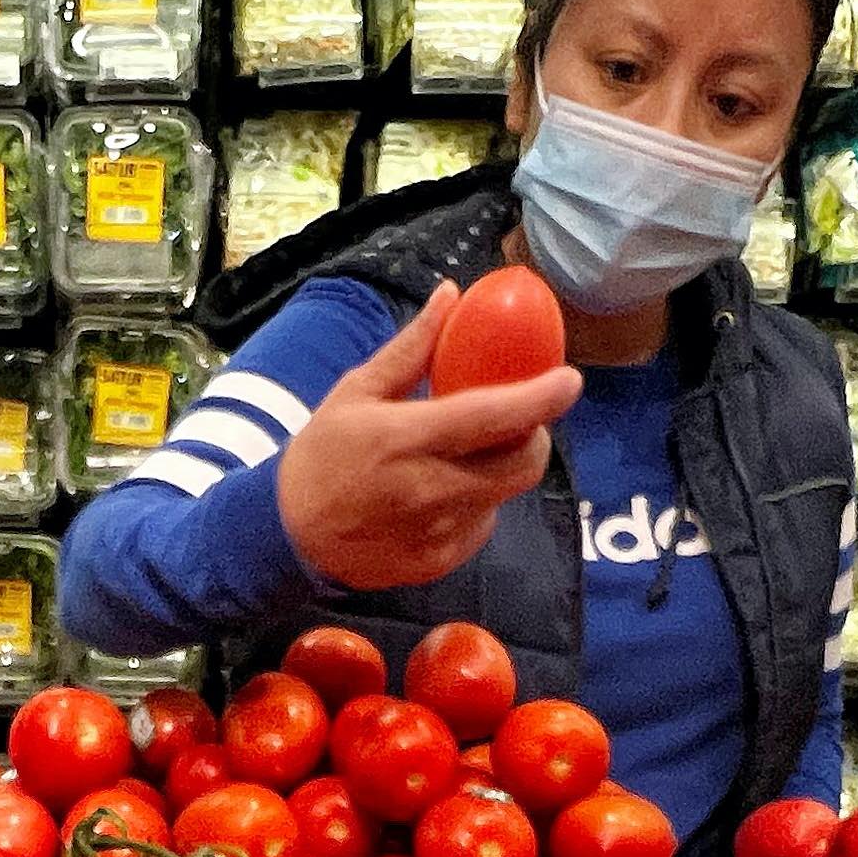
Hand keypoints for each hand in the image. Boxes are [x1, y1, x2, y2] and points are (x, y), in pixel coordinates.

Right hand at [274, 282, 588, 592]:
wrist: (287, 537)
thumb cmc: (322, 455)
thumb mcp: (357, 391)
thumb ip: (412, 348)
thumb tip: (451, 295)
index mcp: (407, 438)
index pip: (494, 417)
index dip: (541, 399)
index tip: (570, 380)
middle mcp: (430, 489)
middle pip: (521, 464)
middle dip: (534, 436)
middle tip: (517, 420)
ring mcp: (438, 532)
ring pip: (504, 493)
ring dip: (500, 468)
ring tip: (463, 455)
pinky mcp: (440, 561)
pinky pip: (483, 523)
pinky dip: (477, 501)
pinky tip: (441, 493)